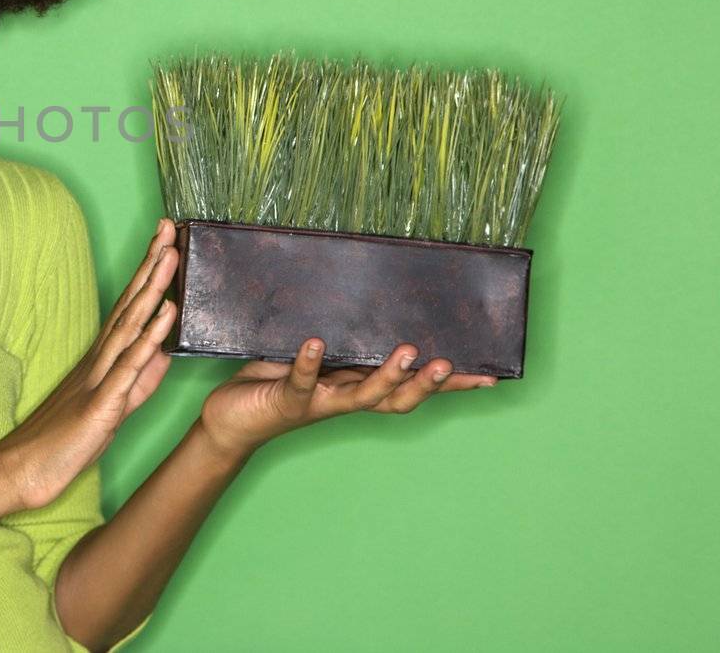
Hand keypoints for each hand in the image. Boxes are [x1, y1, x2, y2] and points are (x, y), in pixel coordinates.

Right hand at [0, 218, 179, 511]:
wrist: (20, 471)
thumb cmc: (61, 442)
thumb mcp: (112, 407)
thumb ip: (138, 380)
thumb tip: (165, 354)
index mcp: (102, 360)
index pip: (130, 307)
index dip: (149, 274)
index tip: (166, 241)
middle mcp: (100, 360)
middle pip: (131, 304)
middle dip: (153, 265)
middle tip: (170, 227)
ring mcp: (100, 378)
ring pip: (131, 325)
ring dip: (153, 288)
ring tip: (171, 253)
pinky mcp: (101, 404)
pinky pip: (130, 367)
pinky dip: (150, 338)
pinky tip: (166, 313)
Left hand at [197, 336, 499, 456]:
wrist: (230, 419)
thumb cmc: (275, 381)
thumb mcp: (318, 358)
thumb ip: (342, 339)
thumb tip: (369, 301)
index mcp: (358, 387)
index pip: (412, 388)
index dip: (450, 386)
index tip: (489, 376)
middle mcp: (345, 399)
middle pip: (397, 398)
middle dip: (426, 383)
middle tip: (450, 363)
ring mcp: (318, 402)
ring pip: (361, 396)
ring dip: (386, 376)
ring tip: (405, 352)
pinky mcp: (286, 400)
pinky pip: (301, 381)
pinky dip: (310, 363)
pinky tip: (316, 344)